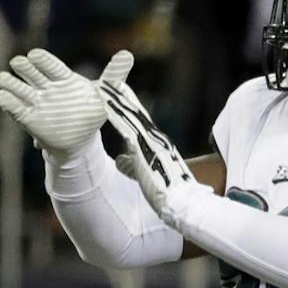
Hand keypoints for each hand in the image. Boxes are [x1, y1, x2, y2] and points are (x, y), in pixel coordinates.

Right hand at [0, 48, 132, 155]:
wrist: (79, 140)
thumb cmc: (90, 112)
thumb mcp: (104, 95)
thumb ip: (114, 75)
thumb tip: (127, 54)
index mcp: (62, 77)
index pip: (50, 64)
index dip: (43, 60)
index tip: (35, 55)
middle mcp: (44, 85)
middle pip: (28, 70)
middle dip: (23, 66)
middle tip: (20, 64)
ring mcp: (33, 99)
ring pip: (14, 84)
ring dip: (9, 81)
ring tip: (4, 79)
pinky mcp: (25, 116)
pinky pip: (10, 105)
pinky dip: (7, 101)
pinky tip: (6, 98)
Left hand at [105, 81, 204, 228]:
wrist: (186, 204)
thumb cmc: (172, 197)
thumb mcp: (148, 177)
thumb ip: (133, 166)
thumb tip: (119, 161)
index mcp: (160, 147)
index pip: (143, 123)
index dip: (132, 108)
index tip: (123, 94)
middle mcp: (157, 140)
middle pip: (136, 114)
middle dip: (123, 98)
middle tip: (110, 82)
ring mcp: (151, 143)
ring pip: (130, 117)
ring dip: (116, 101)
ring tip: (102, 86)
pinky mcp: (144, 149)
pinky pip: (126, 127)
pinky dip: (115, 114)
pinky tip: (104, 103)